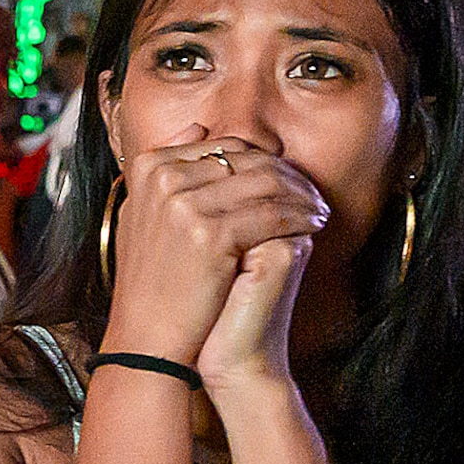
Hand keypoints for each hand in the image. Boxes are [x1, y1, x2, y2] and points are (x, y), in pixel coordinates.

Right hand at [102, 135, 328, 366]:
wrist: (147, 336)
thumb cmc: (151, 282)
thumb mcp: (144, 214)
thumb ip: (167, 170)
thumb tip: (198, 127)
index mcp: (149, 166)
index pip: (224, 148)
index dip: (263, 163)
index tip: (286, 180)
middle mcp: (162, 177)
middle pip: (248, 161)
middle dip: (288, 176)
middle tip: (313, 193)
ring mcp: (183, 203)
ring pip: (267, 185)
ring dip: (302, 195)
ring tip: (319, 210)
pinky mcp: (209, 233)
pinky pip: (273, 216)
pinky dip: (301, 219)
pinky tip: (314, 227)